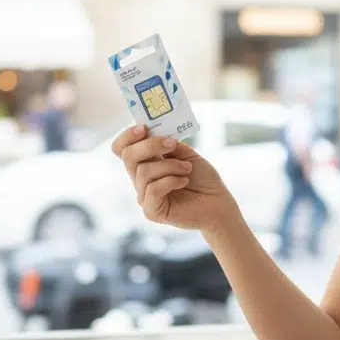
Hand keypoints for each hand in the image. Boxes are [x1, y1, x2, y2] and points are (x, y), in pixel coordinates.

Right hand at [111, 125, 240, 232]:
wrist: (218, 202)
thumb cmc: (202, 178)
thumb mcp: (185, 153)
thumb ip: (167, 143)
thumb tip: (153, 132)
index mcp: (145, 163)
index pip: (121, 149)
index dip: (127, 136)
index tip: (144, 128)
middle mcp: (140, 180)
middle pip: (128, 157)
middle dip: (151, 145)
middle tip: (172, 144)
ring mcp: (144, 197)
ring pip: (143, 171)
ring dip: (170, 165)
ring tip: (186, 169)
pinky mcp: (152, 211)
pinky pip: (152, 189)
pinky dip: (171, 180)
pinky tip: (184, 181)